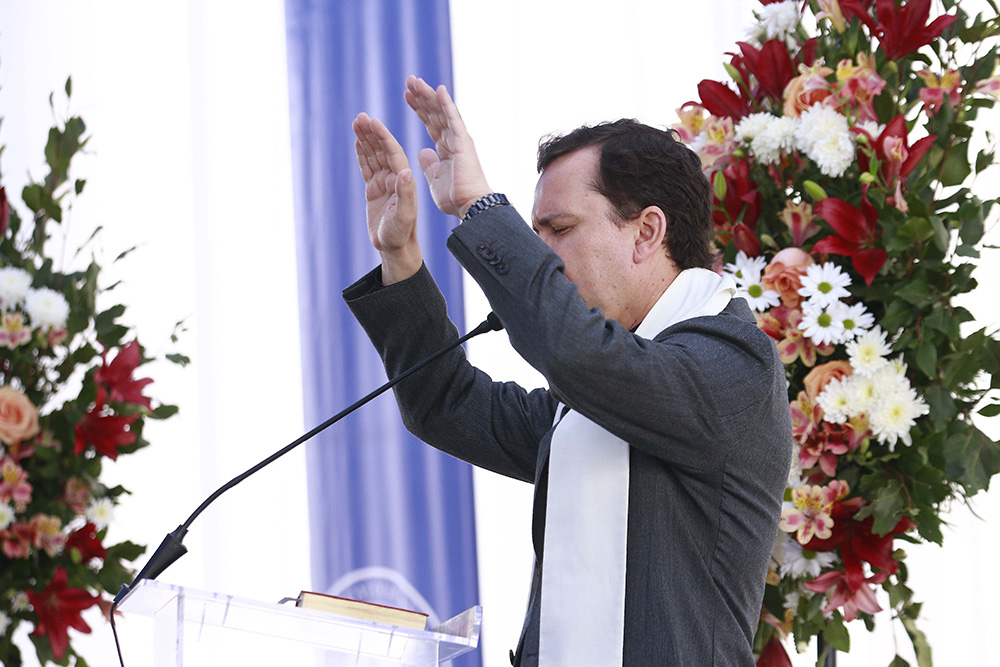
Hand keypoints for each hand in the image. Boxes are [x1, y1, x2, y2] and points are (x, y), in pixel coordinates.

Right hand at [352, 112, 422, 283]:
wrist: (395, 248)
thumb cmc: (401, 234)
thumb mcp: (404, 216)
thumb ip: (405, 194)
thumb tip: (404, 171)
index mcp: (404, 181)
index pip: (394, 153)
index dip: (383, 137)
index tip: (373, 122)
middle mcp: (395, 178)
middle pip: (383, 150)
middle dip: (372, 133)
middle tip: (361, 116)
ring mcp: (384, 183)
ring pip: (374, 156)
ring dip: (366, 139)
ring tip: (357, 122)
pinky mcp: (374, 190)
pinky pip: (367, 167)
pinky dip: (362, 153)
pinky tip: (357, 141)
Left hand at [404, 76, 491, 217]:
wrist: (469, 206)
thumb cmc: (455, 198)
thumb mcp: (435, 178)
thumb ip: (429, 164)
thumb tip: (423, 152)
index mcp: (447, 148)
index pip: (432, 123)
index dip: (420, 109)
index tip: (408, 96)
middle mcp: (454, 140)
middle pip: (436, 113)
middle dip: (422, 97)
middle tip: (410, 81)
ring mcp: (459, 140)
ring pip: (442, 112)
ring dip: (428, 95)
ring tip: (414, 81)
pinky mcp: (463, 142)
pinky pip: (453, 119)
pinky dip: (446, 104)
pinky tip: (438, 89)